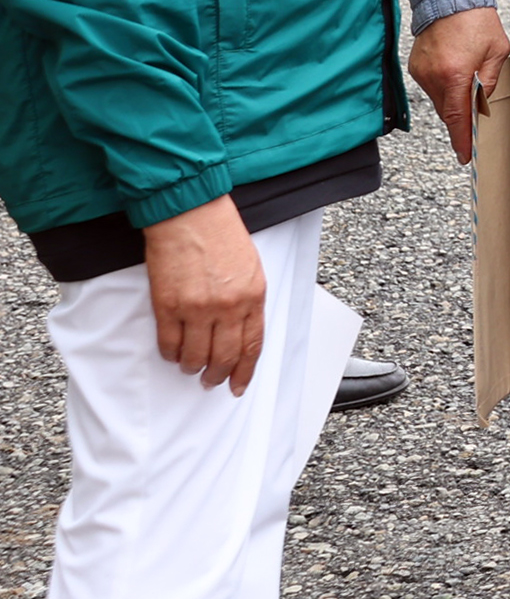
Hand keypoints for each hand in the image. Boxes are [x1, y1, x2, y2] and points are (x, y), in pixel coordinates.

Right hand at [143, 197, 267, 394]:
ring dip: (192, 367)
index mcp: (253, 295)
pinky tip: (172, 353)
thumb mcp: (251, 266)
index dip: (244, 371)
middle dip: (217, 375)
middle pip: (223, 356)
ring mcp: (196, 308)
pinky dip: (170, 354)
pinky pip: (168, 343)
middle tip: (211, 381)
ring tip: (190, 367)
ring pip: (194, 356)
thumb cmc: (221, 233)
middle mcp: (227, 306)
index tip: (238, 384)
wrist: (190, 214)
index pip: (251, 345)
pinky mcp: (167, 306)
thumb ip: (248, 299)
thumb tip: (240, 328)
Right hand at [410, 5, 509, 163]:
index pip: (456, 117)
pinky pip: (430, 87)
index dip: (461, 139)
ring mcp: (421, 72)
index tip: (465, 156)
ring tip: (468, 86)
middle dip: (460, 120)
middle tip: (474, 125)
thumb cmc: (478, 22)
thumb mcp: (496, 52)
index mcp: (455, 75)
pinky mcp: (415, 67)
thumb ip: (489, 81)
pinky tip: (455, 75)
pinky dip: (443, 88)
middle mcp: (433, 77)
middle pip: (446, 111)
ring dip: (453, 101)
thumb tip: (482, 104)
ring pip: (438, 100)